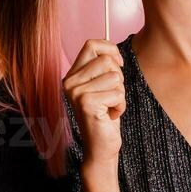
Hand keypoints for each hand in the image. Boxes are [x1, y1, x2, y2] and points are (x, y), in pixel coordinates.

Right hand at [63, 39, 125, 167]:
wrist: (101, 147)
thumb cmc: (105, 116)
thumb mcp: (103, 86)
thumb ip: (104, 67)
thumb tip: (114, 50)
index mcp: (72, 75)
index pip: (91, 44)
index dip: (110, 49)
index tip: (119, 63)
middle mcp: (70, 81)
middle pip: (106, 60)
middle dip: (118, 77)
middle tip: (111, 95)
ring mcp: (76, 92)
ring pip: (115, 77)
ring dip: (120, 94)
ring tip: (110, 107)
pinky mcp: (86, 102)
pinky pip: (118, 93)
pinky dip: (120, 106)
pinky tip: (110, 116)